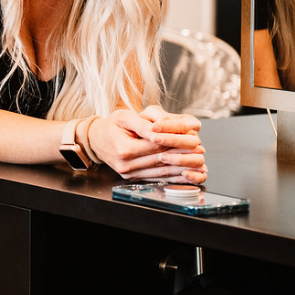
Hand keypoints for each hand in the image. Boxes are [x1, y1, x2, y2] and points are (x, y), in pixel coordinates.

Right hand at [88, 105, 206, 182]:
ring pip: (160, 172)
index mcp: (124, 149)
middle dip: (182, 155)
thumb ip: (143, 123)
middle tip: (199, 151)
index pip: (156, 146)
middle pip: (160, 160)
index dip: (175, 142)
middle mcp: (126, 164)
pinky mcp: (133, 178)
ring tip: (197, 162)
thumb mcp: (124, 117)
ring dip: (181, 168)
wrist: (95, 140)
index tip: (192, 139)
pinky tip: (185, 173)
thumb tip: (159, 130)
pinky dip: (172, 177)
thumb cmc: (111, 126)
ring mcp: (129, 174)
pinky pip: (156, 178)